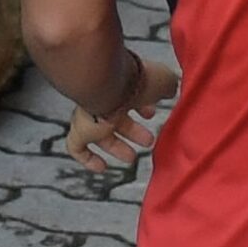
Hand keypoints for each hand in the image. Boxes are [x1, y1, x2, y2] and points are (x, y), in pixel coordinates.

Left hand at [63, 53, 178, 174]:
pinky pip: (77, 147)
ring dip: (117, 146)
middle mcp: (103, 97)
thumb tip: (170, 88)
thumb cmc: (133, 79)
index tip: (151, 114)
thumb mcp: (161, 80)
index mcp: (122, 83)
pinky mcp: (79, 129)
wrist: (105, 81)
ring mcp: (89, 114)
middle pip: (116, 116)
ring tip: (131, 157)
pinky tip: (100, 167)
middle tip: (147, 140)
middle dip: (132, 130)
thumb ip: (167, 85)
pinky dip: (88, 158)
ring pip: (100, 133)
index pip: (130, 95)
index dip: (142, 106)